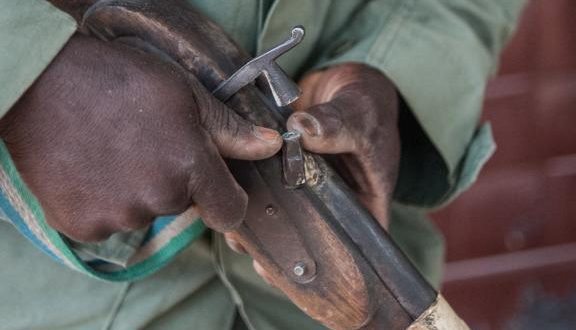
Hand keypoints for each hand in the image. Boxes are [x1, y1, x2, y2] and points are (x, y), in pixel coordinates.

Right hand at [0, 35, 281, 241]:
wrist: (36, 83)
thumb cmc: (116, 80)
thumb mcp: (183, 94)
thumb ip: (229, 130)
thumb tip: (269, 147)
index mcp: (190, 167)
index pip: (229, 213)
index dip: (223, 199)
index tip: (208, 184)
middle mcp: (157, 199)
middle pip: (179, 206)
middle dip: (169, 182)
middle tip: (141, 144)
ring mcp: (116, 216)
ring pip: (139, 213)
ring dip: (130, 192)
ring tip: (107, 149)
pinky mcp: (80, 226)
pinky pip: (104, 222)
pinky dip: (98, 202)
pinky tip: (85, 167)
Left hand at [225, 63, 400, 282]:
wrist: (344, 84)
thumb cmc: (367, 105)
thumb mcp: (359, 115)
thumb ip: (336, 126)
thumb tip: (302, 131)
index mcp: (362, 202)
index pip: (351, 245)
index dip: (327, 264)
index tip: (297, 274)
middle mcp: (331, 203)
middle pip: (309, 238)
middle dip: (282, 250)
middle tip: (257, 256)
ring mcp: (304, 188)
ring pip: (282, 216)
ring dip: (259, 225)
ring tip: (237, 234)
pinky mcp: (280, 170)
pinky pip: (264, 187)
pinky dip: (247, 193)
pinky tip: (228, 198)